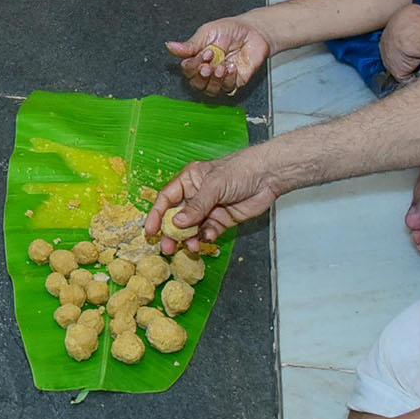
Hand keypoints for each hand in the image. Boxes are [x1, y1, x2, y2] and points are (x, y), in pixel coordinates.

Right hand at [147, 150, 278, 248]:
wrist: (268, 176)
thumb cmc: (240, 170)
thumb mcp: (214, 186)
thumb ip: (196, 206)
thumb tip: (177, 223)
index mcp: (189, 180)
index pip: (167, 199)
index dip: (157, 214)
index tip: (151, 230)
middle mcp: (196, 195)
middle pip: (177, 217)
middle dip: (171, 233)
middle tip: (167, 247)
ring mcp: (209, 209)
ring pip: (192, 228)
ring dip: (188, 238)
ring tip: (190, 246)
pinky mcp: (222, 220)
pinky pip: (208, 232)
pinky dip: (206, 237)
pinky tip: (208, 238)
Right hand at [167, 15, 272, 94]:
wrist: (254, 32)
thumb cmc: (230, 30)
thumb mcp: (207, 32)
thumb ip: (190, 45)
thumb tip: (169, 46)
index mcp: (197, 58)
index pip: (187, 70)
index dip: (192, 65)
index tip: (203, 53)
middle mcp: (207, 70)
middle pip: (196, 83)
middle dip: (201, 75)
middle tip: (209, 64)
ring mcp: (220, 78)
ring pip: (210, 90)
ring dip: (214, 80)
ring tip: (221, 66)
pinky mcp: (234, 82)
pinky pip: (227, 88)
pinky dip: (228, 79)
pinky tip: (232, 67)